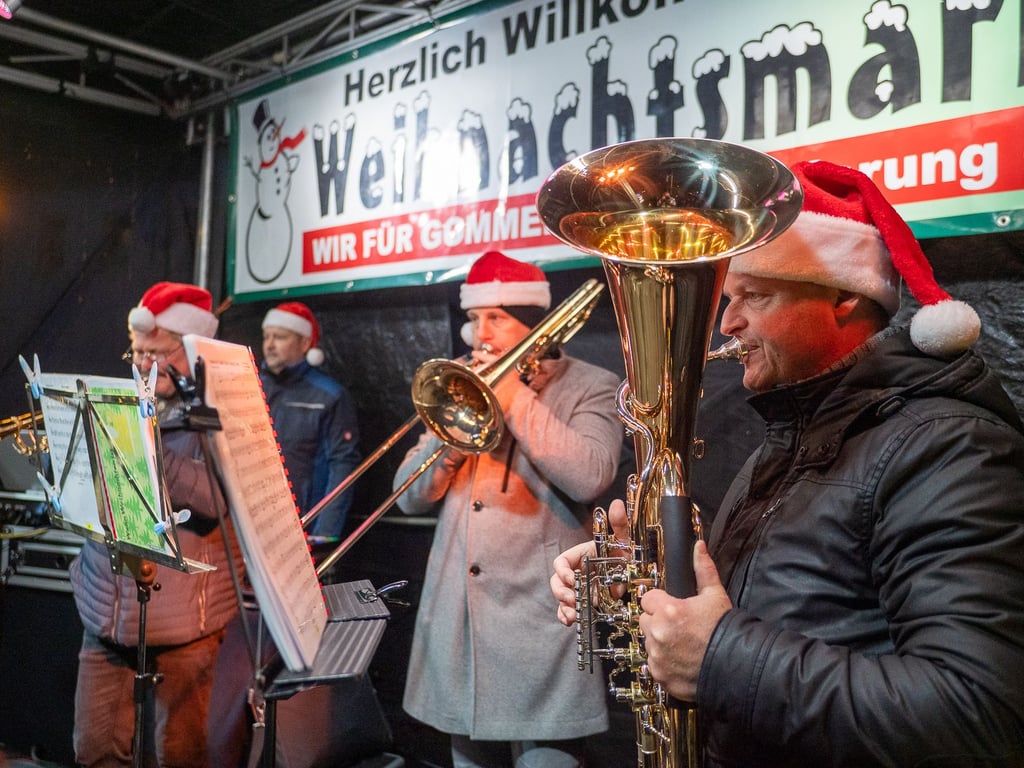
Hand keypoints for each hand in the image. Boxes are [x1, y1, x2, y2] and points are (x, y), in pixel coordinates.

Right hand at [550, 499, 630, 625]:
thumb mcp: (623, 540)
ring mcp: (578, 589)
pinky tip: (570, 621)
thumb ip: (619, 524)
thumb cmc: (624, 554)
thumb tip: (617, 504)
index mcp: (580, 556)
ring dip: (563, 606)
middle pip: (557, 581)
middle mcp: (576, 573)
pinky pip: (568, 610)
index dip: (563, 570)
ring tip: (571, 614)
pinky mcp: (583, 602)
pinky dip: (566, 615)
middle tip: (572, 599)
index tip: (572, 578)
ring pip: (562, 597)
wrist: (634, 574)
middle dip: (561, 591)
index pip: (562, 562)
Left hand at [638, 540, 731, 700]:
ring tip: (683, 645)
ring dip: (660, 642)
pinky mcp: (660, 675)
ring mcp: (657, 656)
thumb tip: (699, 547)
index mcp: (668, 610)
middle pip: (645, 620)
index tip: (672, 608)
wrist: (736, 666)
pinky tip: (681, 660)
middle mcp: (658, 632)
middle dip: (658, 622)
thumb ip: (703, 569)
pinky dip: (664, 663)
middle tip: (679, 627)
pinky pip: (654, 664)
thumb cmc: (725, 630)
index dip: (660, 602)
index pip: (647, 598)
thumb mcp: (715, 595)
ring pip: (649, 642)